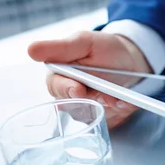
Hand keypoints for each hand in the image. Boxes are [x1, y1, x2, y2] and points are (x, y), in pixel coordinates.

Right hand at [28, 31, 151, 127]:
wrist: (133, 60)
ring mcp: (87, 108)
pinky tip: (127, 102)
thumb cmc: (106, 49)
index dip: (66, 89)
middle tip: (107, 96)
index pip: (56, 87)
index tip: (78, 89)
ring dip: (109, 107)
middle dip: (92, 100)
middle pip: (72, 106)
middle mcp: (70, 96)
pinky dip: (121, 112)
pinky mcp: (103, 118)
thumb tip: (32, 49)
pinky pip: (109, 121)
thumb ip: (60, 48)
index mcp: (60, 75)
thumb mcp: (85, 42)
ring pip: (91, 116)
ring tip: (120, 98)